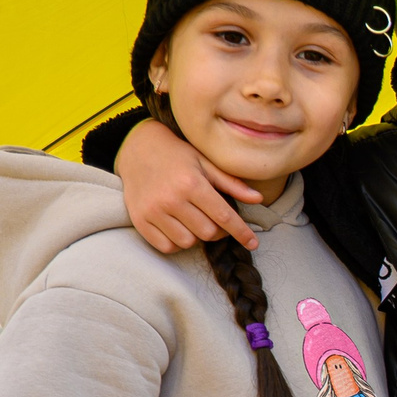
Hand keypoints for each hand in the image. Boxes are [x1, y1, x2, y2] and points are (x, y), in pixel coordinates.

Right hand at [119, 118, 259, 252]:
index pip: (224, 216)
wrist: (138, 150)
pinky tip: (178, 228)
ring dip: (196, 236)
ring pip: (187, 242)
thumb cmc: (178, 156)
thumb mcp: (206, 164)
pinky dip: (176, 242)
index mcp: (192, 184)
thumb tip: (258, 199)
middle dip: (218, 231)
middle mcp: (172, 199)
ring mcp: (153, 211)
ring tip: (194, 220)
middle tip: (215, 220)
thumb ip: (232, 184)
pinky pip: (166, 247)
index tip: (253, 243)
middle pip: (207, 233)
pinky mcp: (140, 221)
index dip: (241, 232)